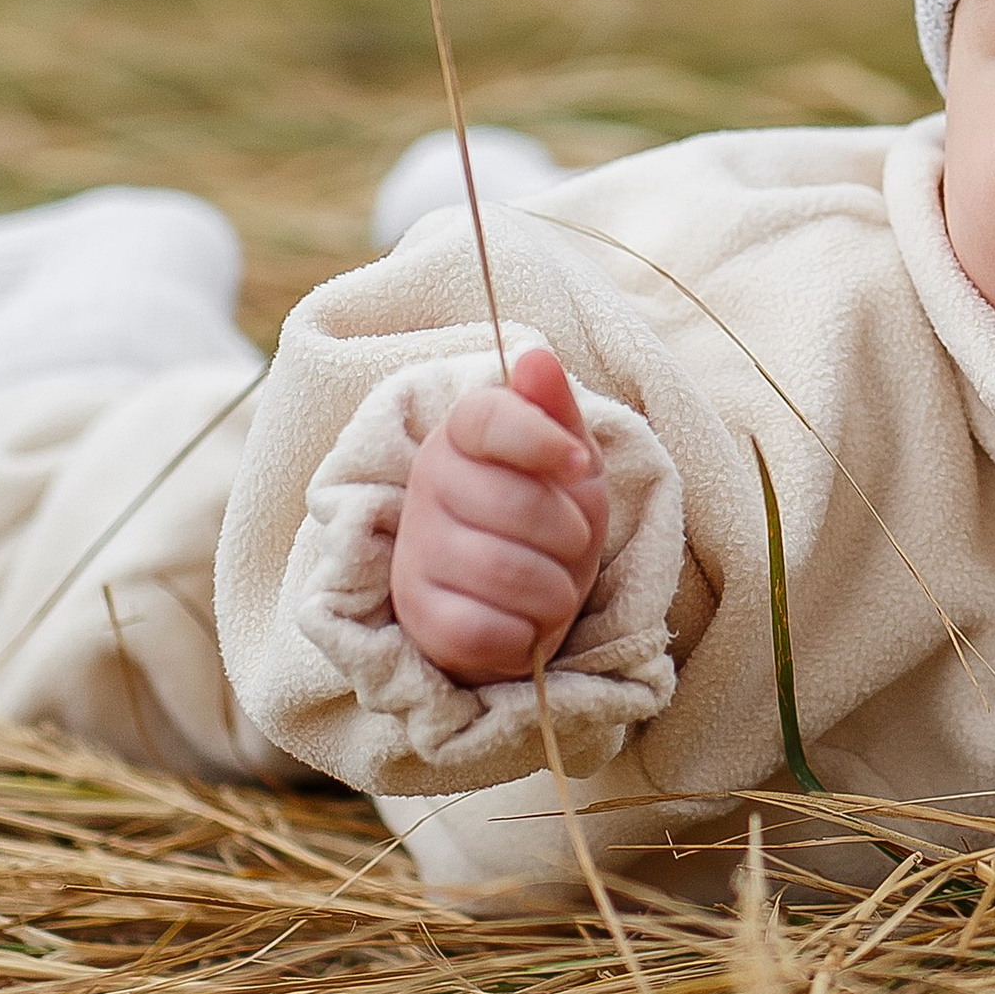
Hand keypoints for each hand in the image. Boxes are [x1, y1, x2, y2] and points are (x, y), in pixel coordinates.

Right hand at [389, 347, 608, 685]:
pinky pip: (487, 630)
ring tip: (549, 586)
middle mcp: (426, 485)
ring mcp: (416, 550)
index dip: (543, 441)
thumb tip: (536, 358)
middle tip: (568, 545)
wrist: (518, 603)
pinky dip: (525, 635)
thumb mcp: (568, 463)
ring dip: (555, 591)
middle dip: (570, 536)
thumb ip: (554, 411)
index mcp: (461, 436)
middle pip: (516, 505)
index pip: (489, 418)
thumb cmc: (548, 522)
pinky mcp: (416, 615)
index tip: (579, 466)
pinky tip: (520, 624)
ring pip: (507, 573)